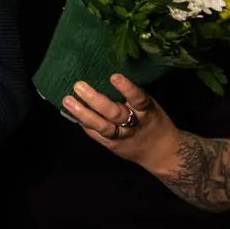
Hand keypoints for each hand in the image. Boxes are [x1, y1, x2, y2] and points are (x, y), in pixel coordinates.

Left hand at [62, 74, 179, 168]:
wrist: (162, 152)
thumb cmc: (152, 120)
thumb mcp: (149, 106)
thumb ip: (132, 96)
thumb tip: (106, 75)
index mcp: (146, 111)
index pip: (138, 98)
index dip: (127, 88)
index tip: (114, 76)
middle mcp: (134, 124)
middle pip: (115, 113)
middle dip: (95, 100)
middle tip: (78, 86)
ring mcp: (122, 136)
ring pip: (102, 126)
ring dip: (83, 113)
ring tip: (67, 100)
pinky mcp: (112, 146)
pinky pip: (97, 135)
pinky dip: (84, 124)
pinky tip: (71, 114)